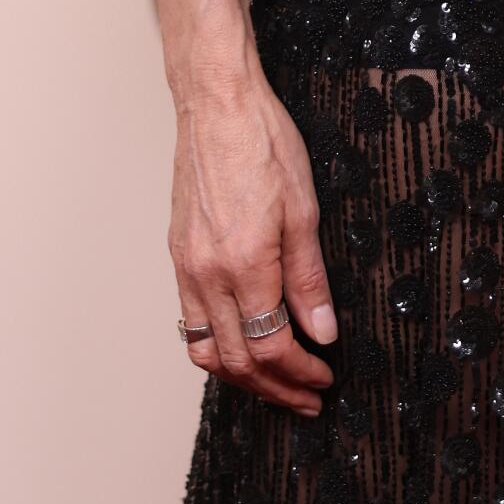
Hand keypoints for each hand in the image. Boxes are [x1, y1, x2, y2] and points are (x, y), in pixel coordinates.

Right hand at [170, 70, 336, 412]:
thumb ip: (310, 278)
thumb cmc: (264, 142)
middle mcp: (207, 274)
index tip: (324, 380)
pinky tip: (242, 345)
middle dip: (275, 388)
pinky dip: (217, 347)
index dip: (300, 373)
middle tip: (307, 398)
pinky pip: (191, 322)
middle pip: (238, 360)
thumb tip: (322, 332)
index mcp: (245, 264)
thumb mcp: (305, 208)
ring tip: (277, 384)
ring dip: (242, 377)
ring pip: (207, 350)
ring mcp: (187, 268)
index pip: (271, 346)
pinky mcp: (178, 256)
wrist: (217, 105)